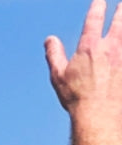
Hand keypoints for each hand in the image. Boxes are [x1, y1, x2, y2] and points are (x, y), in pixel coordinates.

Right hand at [46, 0, 121, 118]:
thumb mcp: (58, 77)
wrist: (98, 114)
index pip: (95, 18)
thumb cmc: (76, 97)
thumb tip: (49, 40)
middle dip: (121, 10)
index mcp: (90, 47)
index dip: (98, 6)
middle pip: (120, 19)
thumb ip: (54, 55)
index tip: (100, 1)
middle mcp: (110, 46)